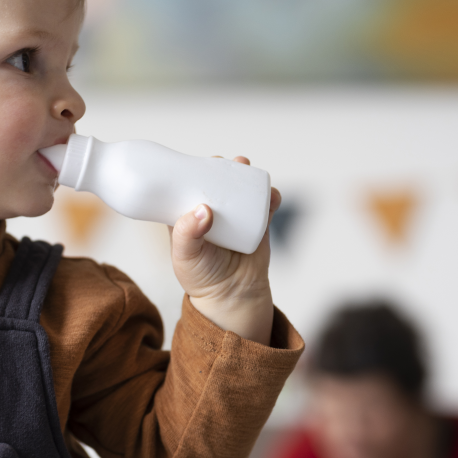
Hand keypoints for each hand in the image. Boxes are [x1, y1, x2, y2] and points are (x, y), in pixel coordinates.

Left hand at [169, 156, 280, 344]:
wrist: (232, 295)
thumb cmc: (201, 276)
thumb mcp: (185, 256)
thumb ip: (187, 234)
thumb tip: (204, 209)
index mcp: (188, 214)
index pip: (188, 186)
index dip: (192, 170)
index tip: (198, 162)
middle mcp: (212, 211)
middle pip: (217, 181)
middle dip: (221, 166)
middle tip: (225, 162)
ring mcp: (236, 216)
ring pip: (242, 189)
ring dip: (246, 174)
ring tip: (245, 166)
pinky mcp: (257, 223)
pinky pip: (266, 206)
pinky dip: (271, 197)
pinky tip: (272, 194)